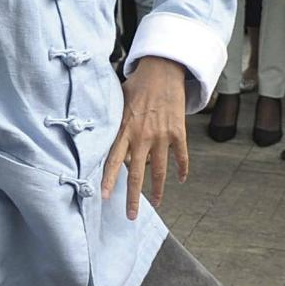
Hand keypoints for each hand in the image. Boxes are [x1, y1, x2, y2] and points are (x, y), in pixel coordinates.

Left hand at [101, 58, 188, 218]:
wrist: (163, 70)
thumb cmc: (137, 85)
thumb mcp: (118, 102)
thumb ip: (114, 123)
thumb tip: (103, 140)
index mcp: (125, 129)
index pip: (112, 160)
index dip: (107, 179)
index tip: (103, 197)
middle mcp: (142, 136)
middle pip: (136, 174)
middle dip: (132, 198)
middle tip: (130, 216)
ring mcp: (162, 135)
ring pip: (159, 171)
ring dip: (158, 190)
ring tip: (156, 203)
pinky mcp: (178, 132)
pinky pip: (181, 157)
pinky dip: (182, 169)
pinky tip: (181, 179)